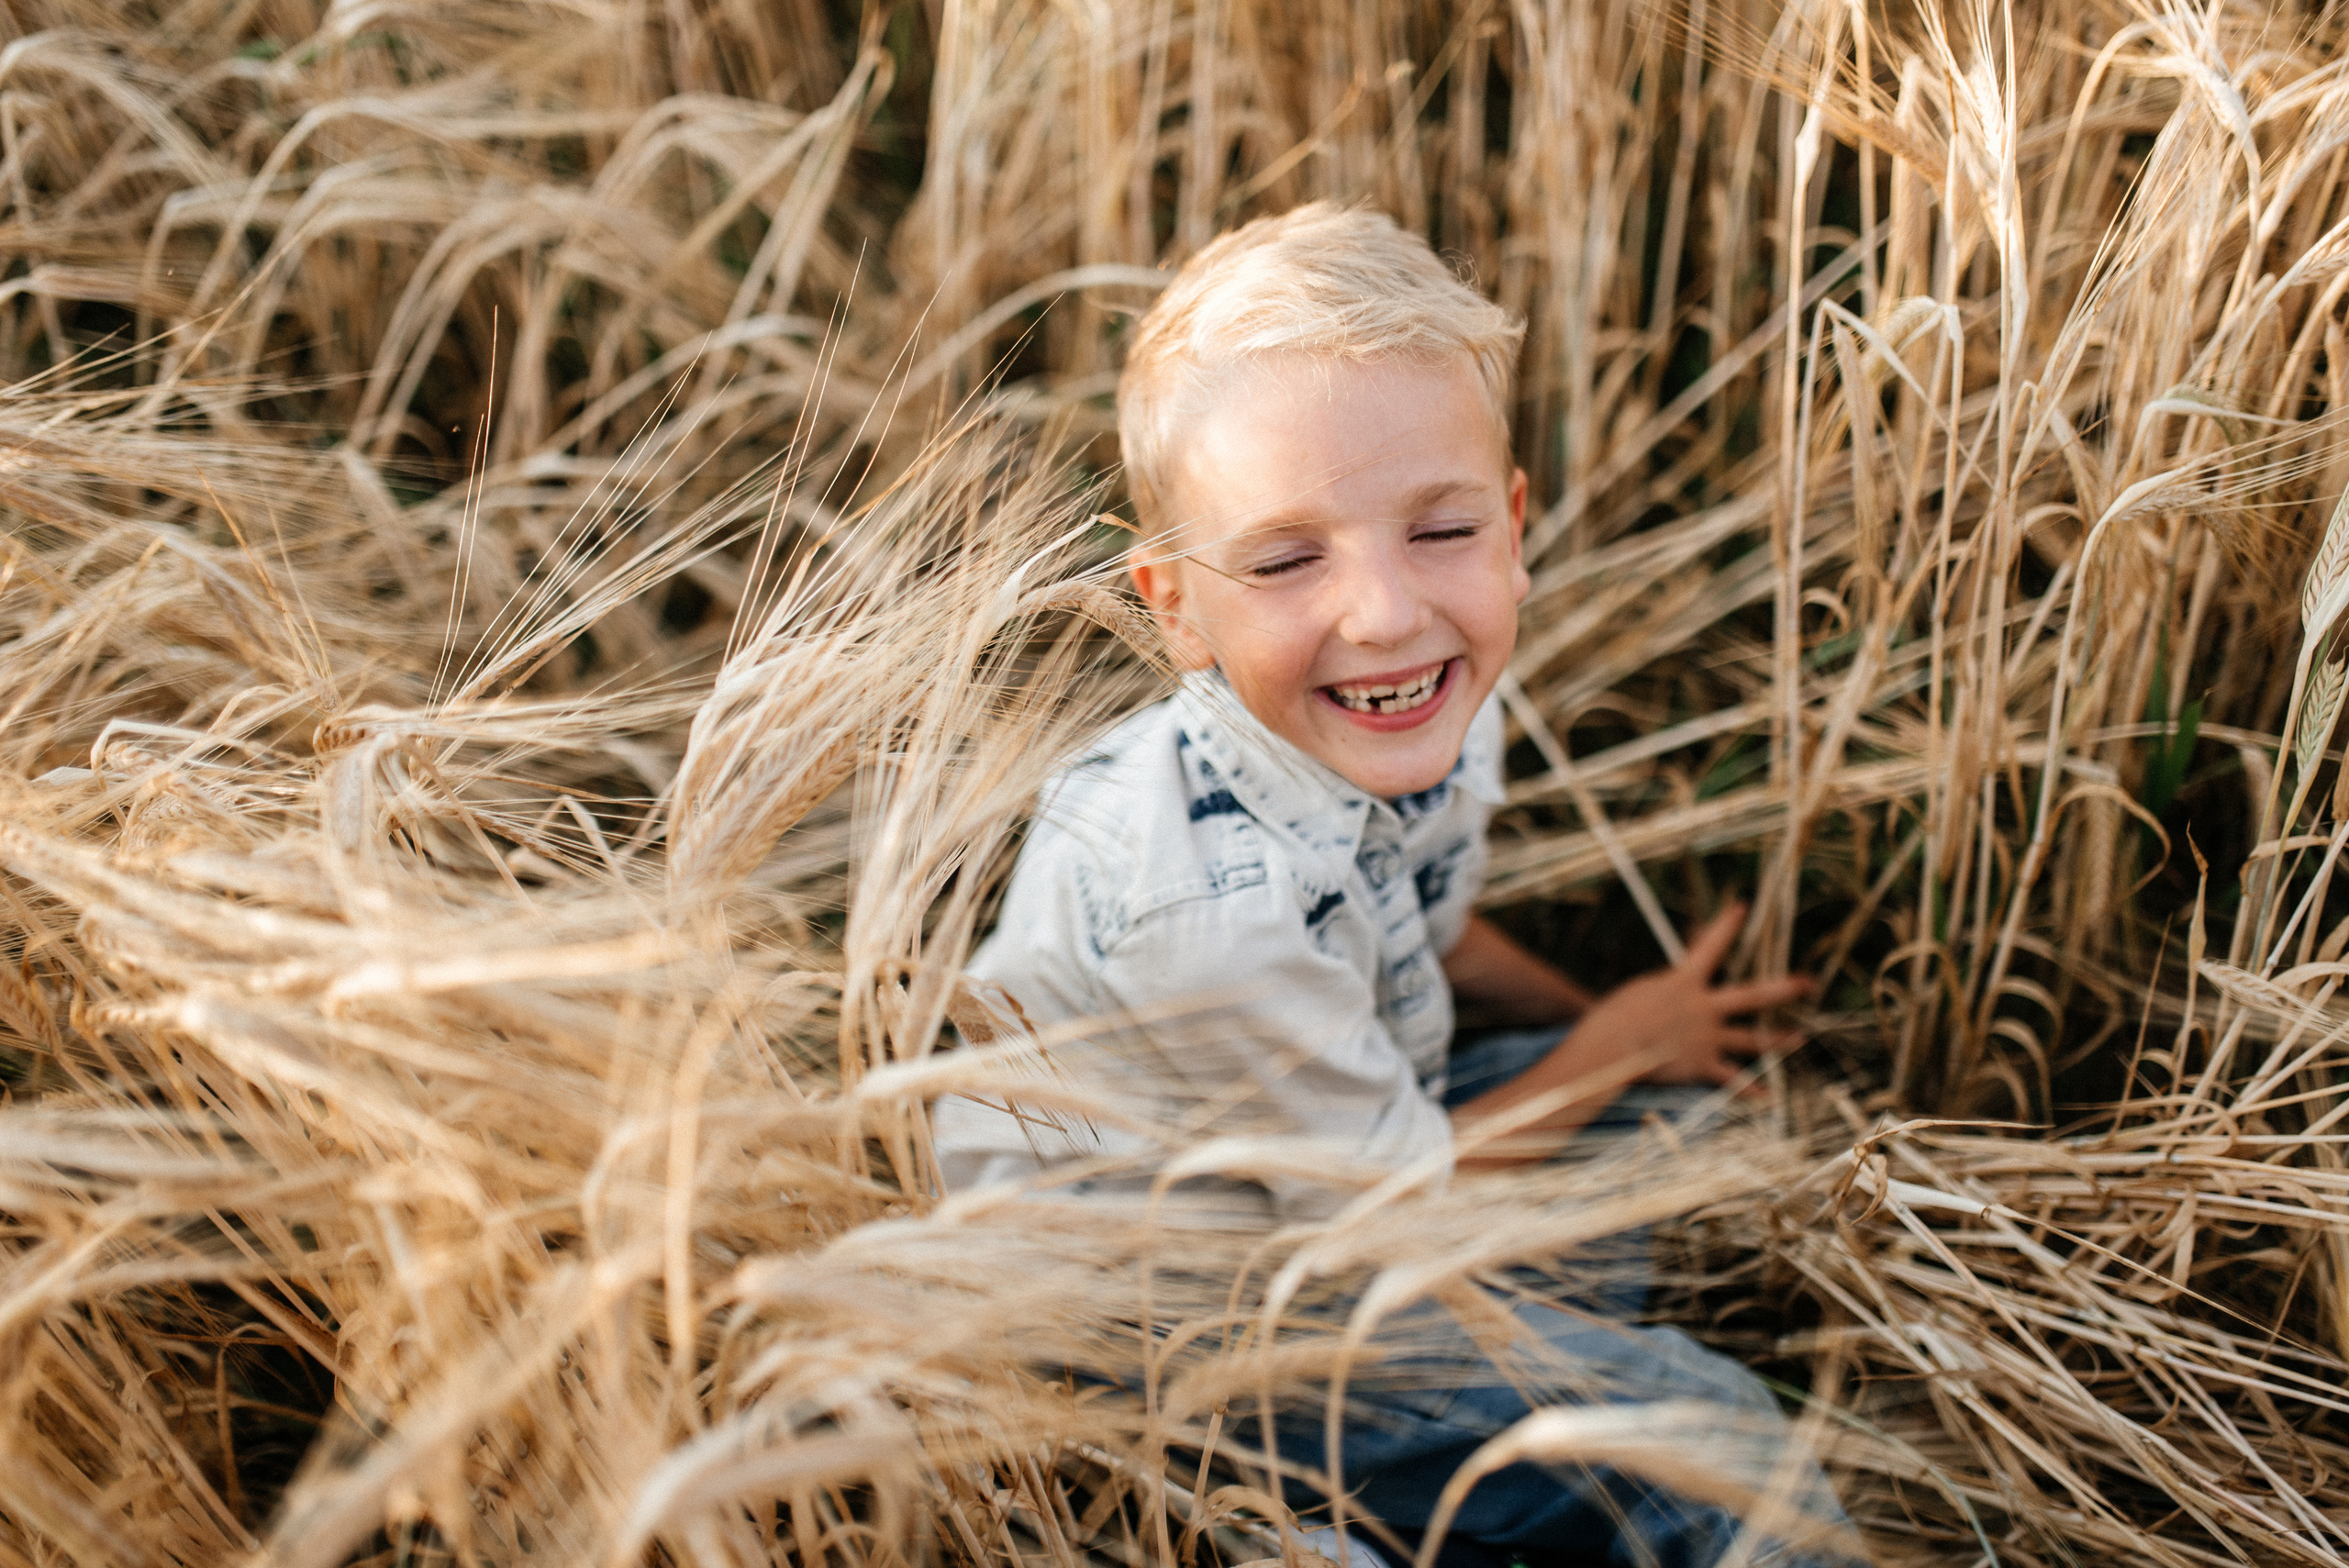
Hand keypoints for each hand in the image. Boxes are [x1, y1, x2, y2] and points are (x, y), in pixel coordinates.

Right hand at [1569, 904, 1810, 1086]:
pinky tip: (1767, 1098)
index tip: (1742, 907)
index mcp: (1684, 982)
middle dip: (1783, 987)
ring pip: (1752, 1039)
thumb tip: (1669, 986)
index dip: (1726, 925)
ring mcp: (1707, 1038)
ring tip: (1800, 1037)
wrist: (1613, 1049)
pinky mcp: (1702, 1066)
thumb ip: (1662, 988)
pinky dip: (1749, 1091)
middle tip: (1809, 982)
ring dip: (1778, 1039)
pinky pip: (1731, 1080)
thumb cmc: (1613, 1018)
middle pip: (1752, 995)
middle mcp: (1704, 1008)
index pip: (1710, 945)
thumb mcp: (1638, 991)